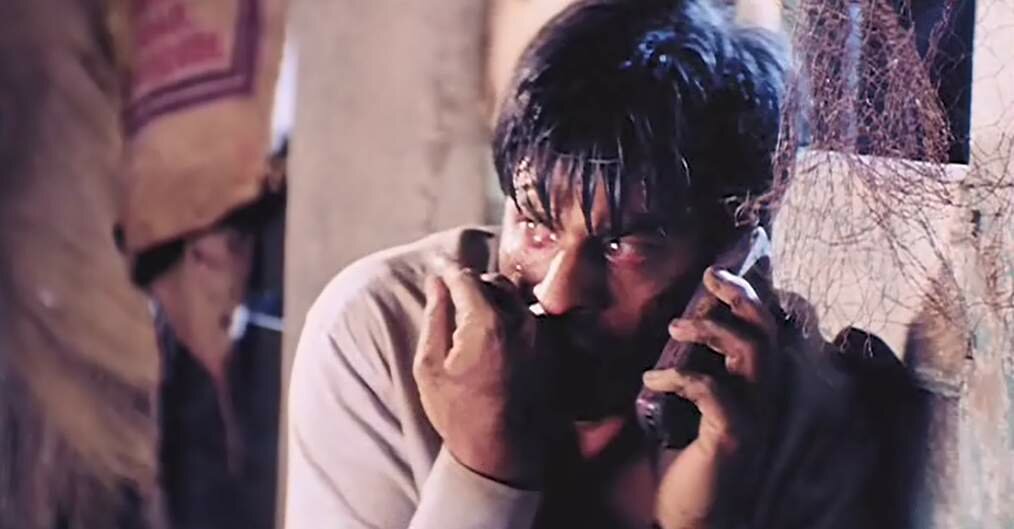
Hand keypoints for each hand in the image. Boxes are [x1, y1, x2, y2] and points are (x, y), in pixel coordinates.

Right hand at [413, 266, 542, 486]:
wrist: (500, 451)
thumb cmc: (458, 413)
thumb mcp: (430, 366)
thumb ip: (435, 317)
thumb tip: (436, 283)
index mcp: (486, 324)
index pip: (465, 278)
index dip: (447, 270)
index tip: (437, 268)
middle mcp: (519, 322)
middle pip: (492, 281)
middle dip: (470, 284)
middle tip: (451, 297)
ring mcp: (538, 335)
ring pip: (513, 296)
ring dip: (492, 297)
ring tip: (472, 315)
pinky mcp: (549, 347)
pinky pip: (527, 316)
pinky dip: (509, 314)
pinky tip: (494, 332)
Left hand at [644, 266, 781, 528]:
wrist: (691, 519)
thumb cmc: (685, 465)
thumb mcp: (683, 409)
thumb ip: (684, 373)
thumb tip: (662, 336)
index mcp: (750, 388)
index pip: (763, 331)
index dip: (746, 297)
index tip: (714, 274)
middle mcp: (759, 398)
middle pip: (766, 332)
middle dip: (741, 297)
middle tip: (711, 276)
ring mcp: (751, 417)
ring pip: (752, 354)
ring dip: (712, 331)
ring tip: (675, 329)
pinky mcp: (732, 436)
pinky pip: (713, 391)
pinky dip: (679, 378)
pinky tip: (650, 382)